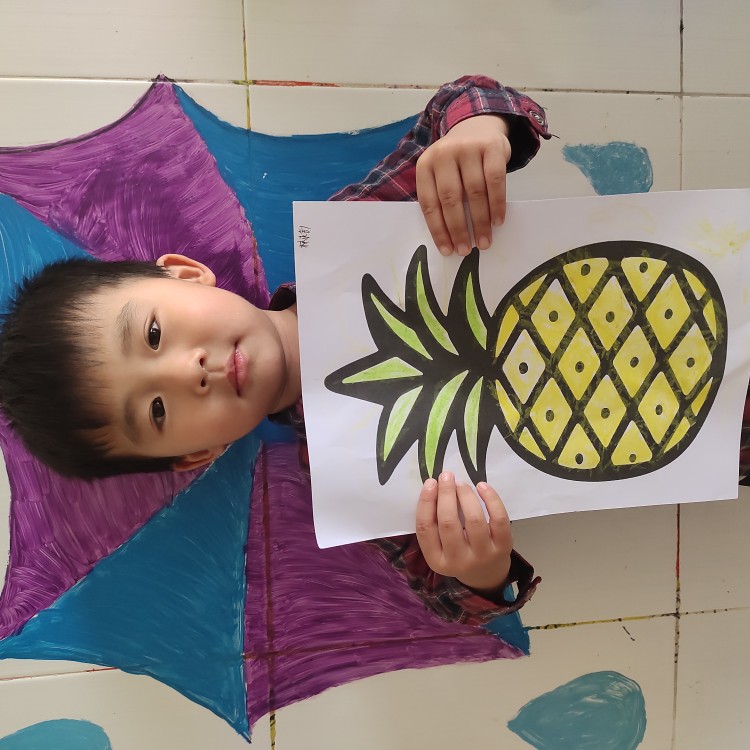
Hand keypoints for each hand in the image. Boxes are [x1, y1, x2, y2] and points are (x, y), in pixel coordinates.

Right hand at [415, 471, 512, 594]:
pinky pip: (498, 519)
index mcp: (436, 560)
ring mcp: (482, 555)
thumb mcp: (440, 546)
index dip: (426, 502)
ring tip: (462, 483)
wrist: (486, 574)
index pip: (425, 529)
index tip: (430, 482)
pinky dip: (491, 499)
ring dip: (466, 495)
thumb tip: (435, 486)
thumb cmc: (457, 552)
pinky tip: (482, 487)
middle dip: (446, 494)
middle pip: (448, 523)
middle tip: (446, 476)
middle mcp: (458, 561)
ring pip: (474, 520)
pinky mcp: (503, 547)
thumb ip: (434, 522)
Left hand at [416, 115, 511, 256]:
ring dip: (480, 221)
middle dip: (458, 229)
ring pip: (474, 192)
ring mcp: (468, 148)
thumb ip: (441, 198)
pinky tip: (497, 221)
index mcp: (425, 165)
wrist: (478, 126)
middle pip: (450, 199)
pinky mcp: (491, 147)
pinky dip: (497, 204)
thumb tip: (450, 238)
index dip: (438, 230)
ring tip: (484, 242)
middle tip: (466, 250)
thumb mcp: (441, 174)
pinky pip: (495, 181)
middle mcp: (443, 154)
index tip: (447, 251)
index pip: (429, 203)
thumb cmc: (457, 161)